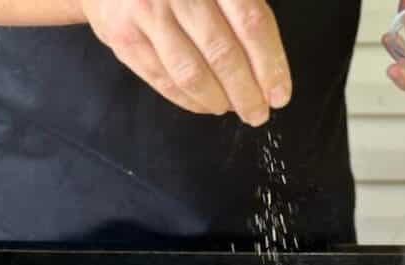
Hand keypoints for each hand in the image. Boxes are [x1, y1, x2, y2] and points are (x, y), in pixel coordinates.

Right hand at [79, 0, 291, 125]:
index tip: (279, 94)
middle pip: (222, 53)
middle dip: (246, 92)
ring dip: (218, 100)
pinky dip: (189, 100)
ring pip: (191, 73)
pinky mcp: (124, 38)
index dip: (270, 64)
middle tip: (258, 113)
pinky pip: (163, 80)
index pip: (251, 24)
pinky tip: (206, 105)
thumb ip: (241, 7)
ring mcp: (147, 14)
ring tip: (233, 109)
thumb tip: (268, 66)